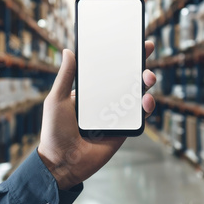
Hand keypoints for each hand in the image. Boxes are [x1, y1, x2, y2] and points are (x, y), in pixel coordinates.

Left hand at [38, 41, 156, 189]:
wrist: (62, 163)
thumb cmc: (55, 131)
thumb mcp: (57, 99)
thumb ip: (65, 77)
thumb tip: (68, 51)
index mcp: (91, 91)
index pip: (109, 69)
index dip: (121, 55)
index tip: (132, 40)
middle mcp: (105, 100)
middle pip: (127, 78)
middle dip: (139, 63)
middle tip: (146, 51)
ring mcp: (116, 115)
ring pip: (136, 95)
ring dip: (146, 83)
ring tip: (148, 77)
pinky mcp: (124, 130)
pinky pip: (139, 116)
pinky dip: (146, 107)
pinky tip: (146, 100)